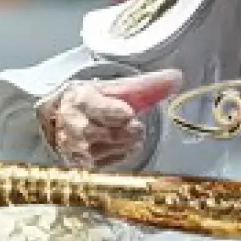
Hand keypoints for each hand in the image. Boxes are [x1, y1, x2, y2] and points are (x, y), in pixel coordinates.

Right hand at [38, 69, 182, 169]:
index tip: (129, 114)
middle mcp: (74, 123)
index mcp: (82, 99)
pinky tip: (123, 145)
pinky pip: (107, 162)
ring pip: (106, 149)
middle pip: (104, 133)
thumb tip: (176, 77)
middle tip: (137, 127)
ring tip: (131, 134)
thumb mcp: (116, 88)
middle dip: (127, 131)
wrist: (64, 118)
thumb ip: (146, 85)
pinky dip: (121, 153)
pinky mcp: (81, 162)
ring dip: (127, 143)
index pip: (98, 108)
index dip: (116, 112)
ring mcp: (76, 146)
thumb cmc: (95, 101)